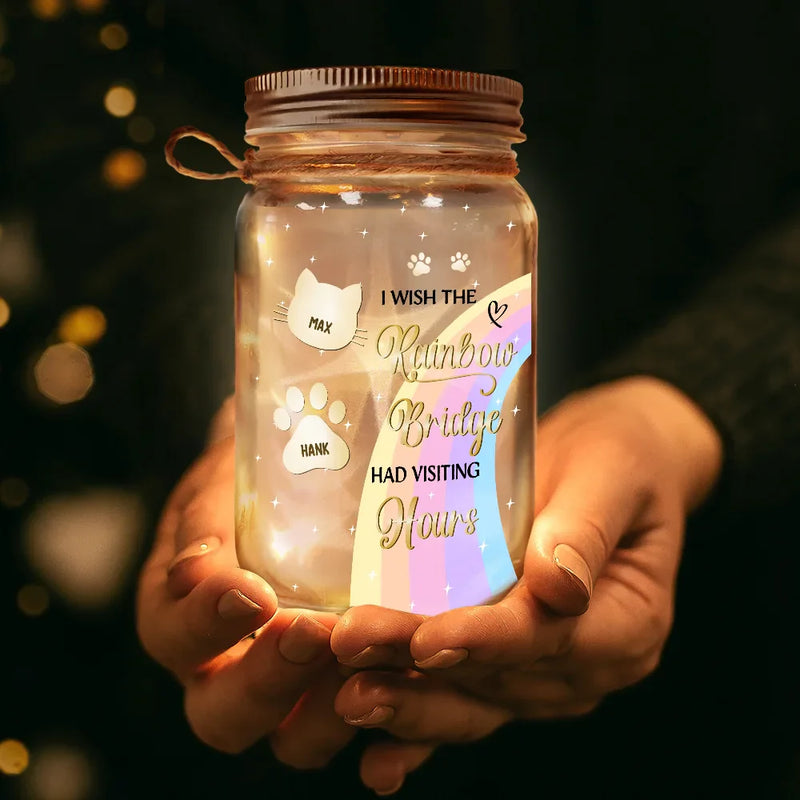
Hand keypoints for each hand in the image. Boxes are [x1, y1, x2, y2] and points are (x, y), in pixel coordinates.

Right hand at [136, 399, 354, 766]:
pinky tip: (409, 678)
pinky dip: (383, 718)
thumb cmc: (250, 482)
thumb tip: (195, 571)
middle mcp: (223, 668)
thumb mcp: (220, 488)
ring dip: (329, 709)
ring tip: (366, 657)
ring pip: (292, 739)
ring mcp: (286, 689)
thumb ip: (206, 524)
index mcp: (180, 616)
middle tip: (312, 630)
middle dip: (268, 679)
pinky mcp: (340, 691)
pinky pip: (357, 724)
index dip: (206, 625)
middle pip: (224, 713)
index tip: (253, 592)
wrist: (299, 479)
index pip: (173, 636)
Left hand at [332, 377, 722, 792]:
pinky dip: (421, 733)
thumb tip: (557, 586)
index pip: (548, 638)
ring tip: (349, 698)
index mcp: (627, 622)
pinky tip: (378, 760)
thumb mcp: (611, 472)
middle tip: (353, 654)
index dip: (486, 641)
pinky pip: (465, 699)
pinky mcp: (509, 662)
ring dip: (409, 700)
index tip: (428, 640)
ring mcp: (546, 670)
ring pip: (473, 697)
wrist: (616, 459)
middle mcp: (588, 662)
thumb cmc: (620, 456)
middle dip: (421, 670)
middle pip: (496, 673)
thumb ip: (585, 528)